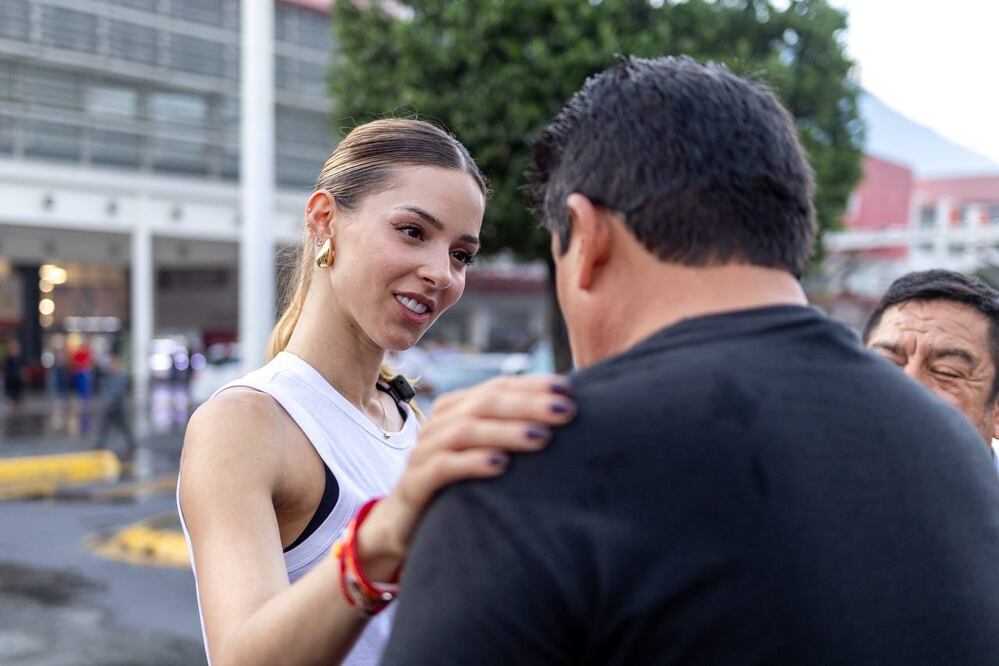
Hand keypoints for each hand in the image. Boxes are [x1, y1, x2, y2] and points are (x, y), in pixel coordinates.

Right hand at [357, 374, 575, 576]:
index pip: (498, 387)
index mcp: (457, 410)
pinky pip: (443, 467)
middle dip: (528, 404)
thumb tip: (566, 418)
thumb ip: (512, 435)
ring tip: (542, 437)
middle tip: (566, 412)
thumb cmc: (458, 488)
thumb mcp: (484, 455)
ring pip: (466, 431)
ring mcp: (423, 452)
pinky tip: (501, 465)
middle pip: (485, 403)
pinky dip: (473, 462)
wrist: (403, 526)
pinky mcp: (414, 484)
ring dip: (506, 432)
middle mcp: (439, 424)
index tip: (569, 390)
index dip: (533, 385)